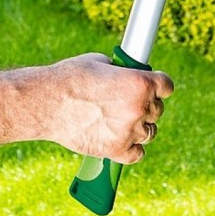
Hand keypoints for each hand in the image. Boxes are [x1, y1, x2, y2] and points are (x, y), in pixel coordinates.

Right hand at [41, 53, 173, 164]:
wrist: (48, 102)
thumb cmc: (71, 77)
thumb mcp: (101, 62)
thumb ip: (120, 71)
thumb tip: (125, 75)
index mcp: (139, 82)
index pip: (166, 86)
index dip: (160, 84)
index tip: (156, 86)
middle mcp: (138, 108)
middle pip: (158, 109)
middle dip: (147, 104)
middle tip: (131, 101)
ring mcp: (128, 131)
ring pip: (149, 132)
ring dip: (140, 125)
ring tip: (123, 120)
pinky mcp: (116, 150)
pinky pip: (137, 153)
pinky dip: (132, 147)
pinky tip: (124, 139)